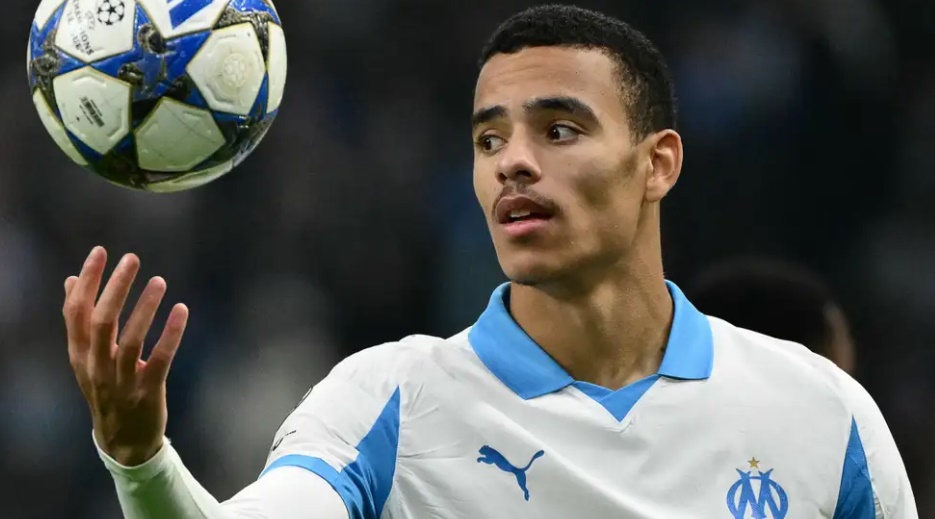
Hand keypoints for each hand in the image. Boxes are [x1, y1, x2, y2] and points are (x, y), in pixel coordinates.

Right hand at [63, 246, 188, 466]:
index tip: (101, 252)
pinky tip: (181, 310)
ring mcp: (122, 381)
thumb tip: (70, 279)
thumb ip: (80, 321)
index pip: (76, 312)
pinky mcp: (148, 391)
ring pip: (130, 339)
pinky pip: (160, 359)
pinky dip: (171, 334)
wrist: (123, 441)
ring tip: (159, 281)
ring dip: (145, 307)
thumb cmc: (107, 389)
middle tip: (131, 259)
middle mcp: (97, 367)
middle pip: (101, 321)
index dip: (87, 280)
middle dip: (115, 287)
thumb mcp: (87, 358)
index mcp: (80, 355)